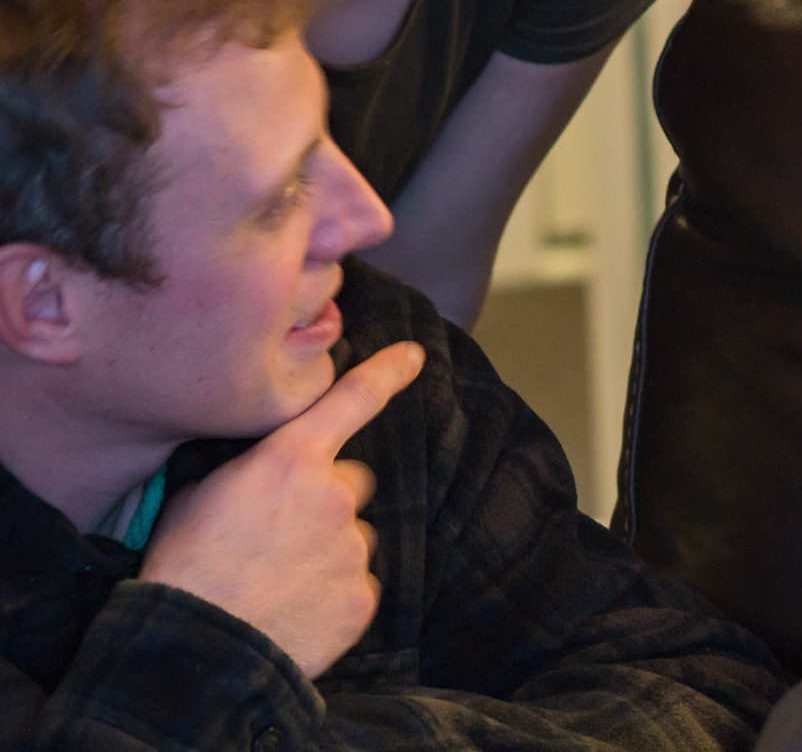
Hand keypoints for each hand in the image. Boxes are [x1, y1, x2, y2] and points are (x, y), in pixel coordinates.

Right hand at [139, 341, 425, 677]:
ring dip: (325, 551)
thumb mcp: (199, 494)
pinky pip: (354, 585)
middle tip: (278, 536)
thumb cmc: (184, 567)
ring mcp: (354, 547)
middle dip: (324, 500)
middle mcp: (336, 494)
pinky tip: (293, 610)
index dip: (387, 373)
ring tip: (276, 581)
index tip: (413, 356)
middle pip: (349, 483)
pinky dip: (330, 595)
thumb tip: (264, 472)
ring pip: (350, 538)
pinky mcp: (363, 597)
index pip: (353, 400)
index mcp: (292, 459)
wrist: (197, 650)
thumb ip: (250, 470)